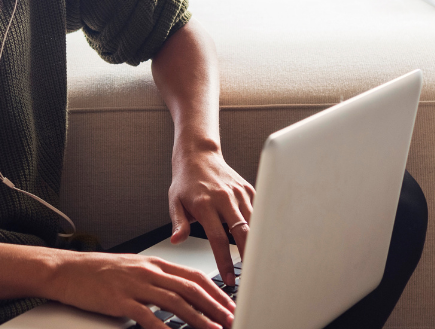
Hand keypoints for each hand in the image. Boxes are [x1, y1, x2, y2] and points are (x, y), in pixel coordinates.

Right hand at [45, 251, 234, 328]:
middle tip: (230, 319)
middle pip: (190, 288)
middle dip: (214, 306)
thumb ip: (157, 277)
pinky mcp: (119, 300)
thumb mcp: (133, 267)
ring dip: (198, 318)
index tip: (230, 305)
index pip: (193, 276)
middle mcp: (148, 271)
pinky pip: (147, 316)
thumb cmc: (98, 271)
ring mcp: (134, 285)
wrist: (67, 270)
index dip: (216, 291)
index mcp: (153, 263)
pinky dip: (163, 327)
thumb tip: (180, 291)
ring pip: (174, 302)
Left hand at [168, 146, 255, 285]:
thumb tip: (177, 240)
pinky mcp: (248, 190)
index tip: (229, 278)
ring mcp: (239, 193)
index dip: (225, 261)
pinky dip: (260, 227)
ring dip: (257, 244)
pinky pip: (258, 212)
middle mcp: (224, 198)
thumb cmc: (186, 181)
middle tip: (251, 275)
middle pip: (243, 233)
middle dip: (249, 256)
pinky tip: (258, 241)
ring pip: (255, 223)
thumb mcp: (175, 202)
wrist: (198, 154)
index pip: (218, 239)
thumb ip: (178, 223)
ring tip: (257, 262)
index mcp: (205, 204)